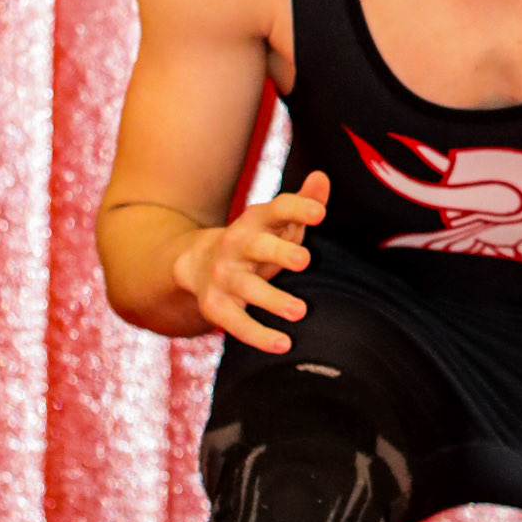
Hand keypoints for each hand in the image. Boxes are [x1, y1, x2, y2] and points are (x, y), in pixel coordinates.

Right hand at [174, 171, 328, 352]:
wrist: (198, 265)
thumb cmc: (256, 242)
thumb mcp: (276, 223)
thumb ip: (302, 203)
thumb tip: (323, 177)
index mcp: (255, 221)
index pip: (276, 209)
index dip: (297, 208)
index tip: (320, 213)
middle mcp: (236, 245)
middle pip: (256, 245)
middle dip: (279, 251)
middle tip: (305, 260)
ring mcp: (223, 276)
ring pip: (247, 287)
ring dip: (272, 299)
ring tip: (300, 311)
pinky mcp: (216, 306)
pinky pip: (236, 323)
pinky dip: (258, 335)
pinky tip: (283, 344)